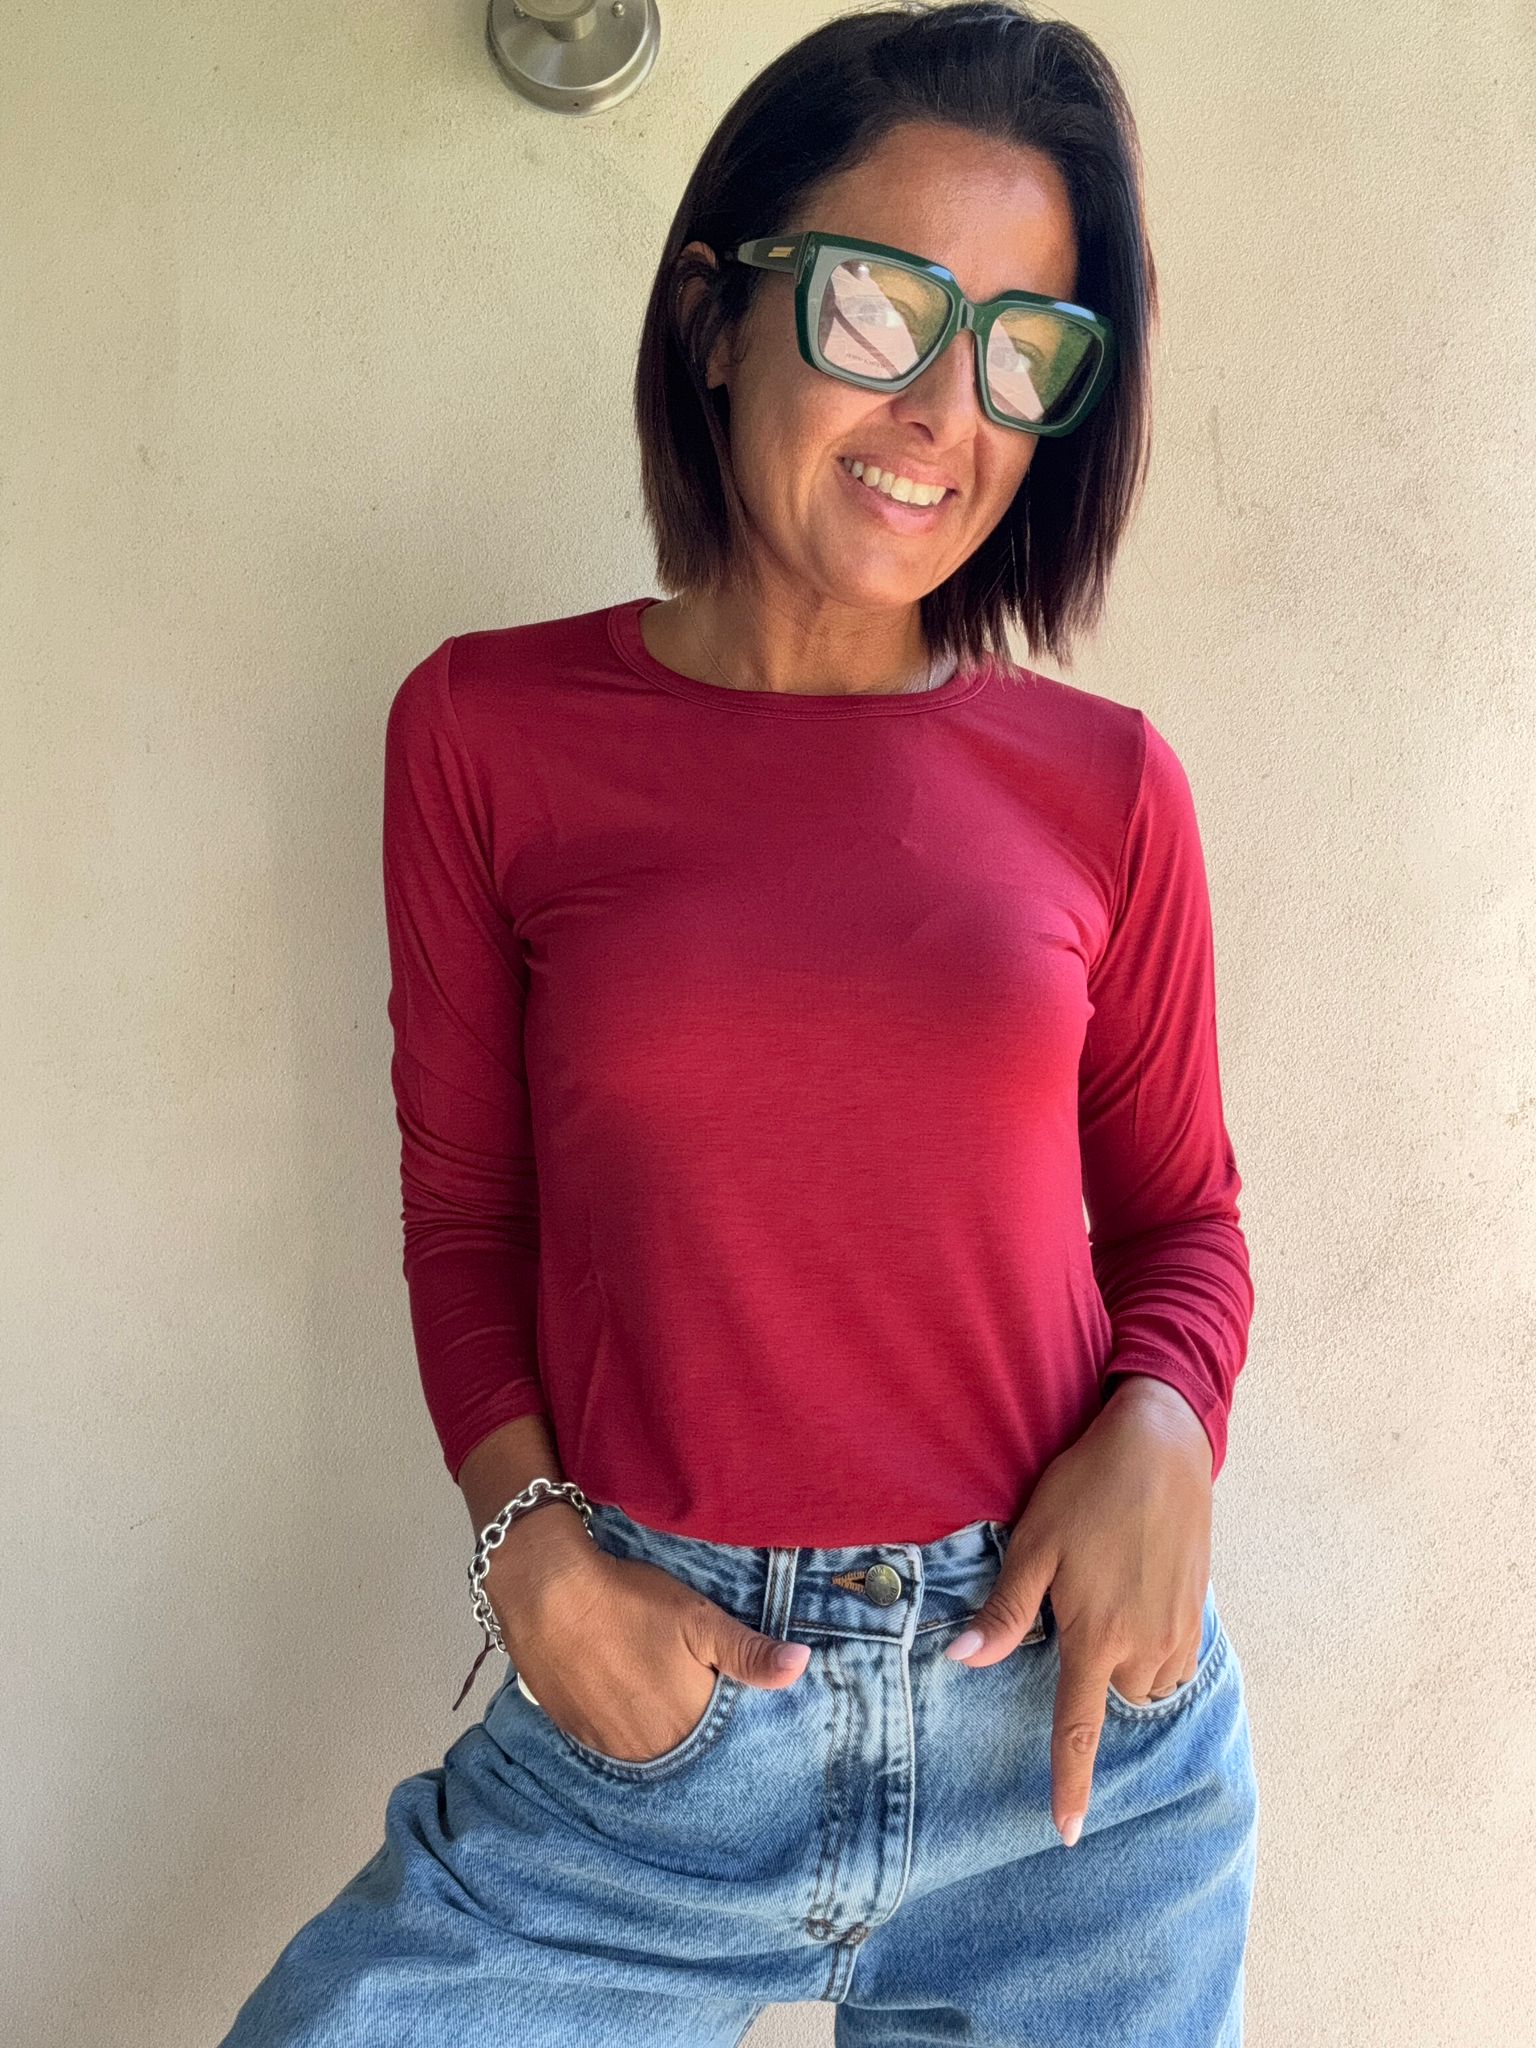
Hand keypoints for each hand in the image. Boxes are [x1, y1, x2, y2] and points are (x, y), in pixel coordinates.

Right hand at [492, 1546, 810, 1764]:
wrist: (547, 1593)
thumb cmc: (631, 1602)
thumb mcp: (700, 1619)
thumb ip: (750, 1653)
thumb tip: (802, 1667)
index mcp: (686, 1726)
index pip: (722, 1740)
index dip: (727, 1716)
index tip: (726, 1692)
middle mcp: (648, 1750)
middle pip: (684, 1748)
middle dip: (695, 1725)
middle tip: (688, 1685)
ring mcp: (607, 1746)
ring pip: (648, 1747)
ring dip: (658, 1728)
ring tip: (658, 1689)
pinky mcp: (576, 1733)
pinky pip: (613, 1742)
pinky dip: (625, 1725)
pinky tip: (625, 1694)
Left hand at [945, 1375, 1213, 1846]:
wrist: (1161, 1446)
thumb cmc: (1086, 1490)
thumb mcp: (1035, 1543)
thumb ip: (1005, 1610)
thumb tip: (963, 1660)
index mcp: (1096, 1635)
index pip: (1079, 1726)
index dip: (1071, 1781)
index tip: (1068, 1831)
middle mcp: (1143, 1644)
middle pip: (1114, 1699)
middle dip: (1094, 1676)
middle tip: (1076, 1610)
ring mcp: (1178, 1630)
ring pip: (1146, 1682)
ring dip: (1125, 1662)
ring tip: (1107, 1598)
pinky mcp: (1199, 1610)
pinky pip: (1173, 1657)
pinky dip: (1153, 1645)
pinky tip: (1136, 1594)